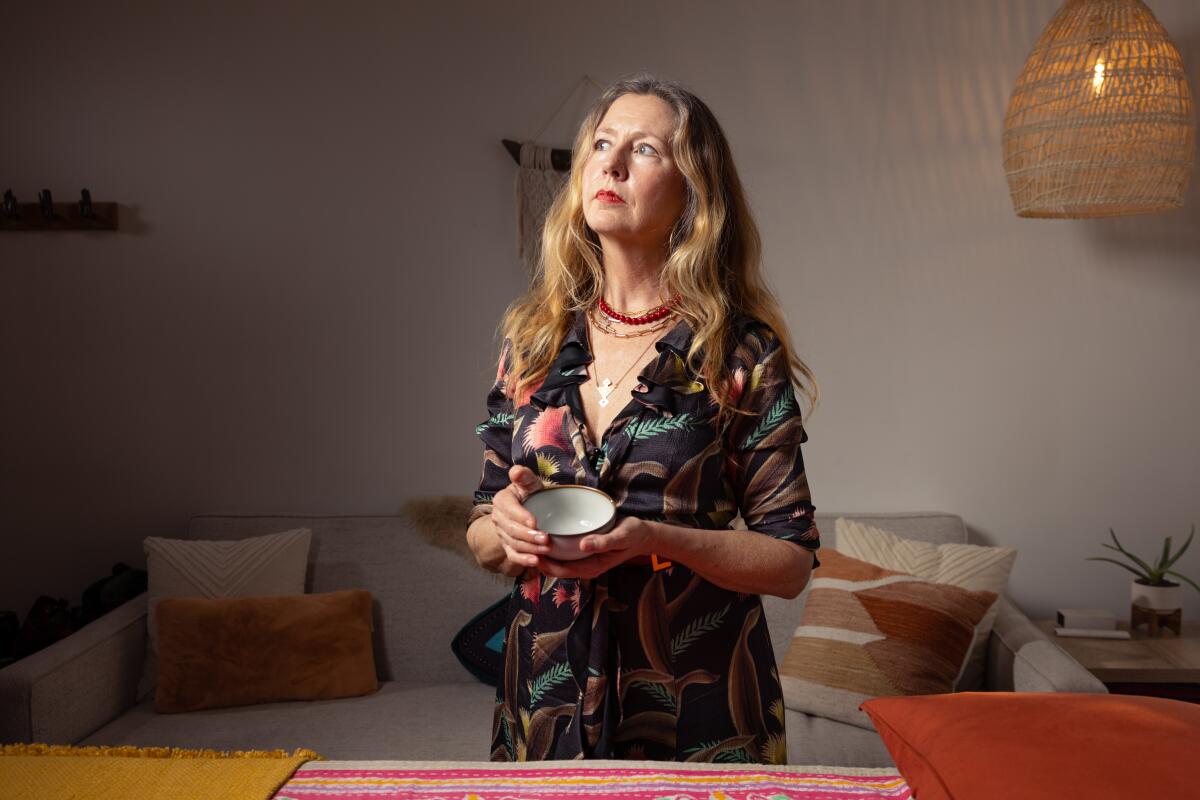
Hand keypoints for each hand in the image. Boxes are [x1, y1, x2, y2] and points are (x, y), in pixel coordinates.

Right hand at [489, 465, 553, 573]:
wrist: (528, 508)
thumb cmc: (530, 493)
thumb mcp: (529, 482)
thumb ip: (524, 476)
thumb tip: (516, 471)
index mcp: (502, 500)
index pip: (509, 509)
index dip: (520, 516)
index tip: (535, 522)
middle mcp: (498, 518)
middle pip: (511, 529)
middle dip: (528, 535)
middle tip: (546, 538)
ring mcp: (502, 534)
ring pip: (514, 543)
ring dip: (530, 548)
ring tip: (546, 549)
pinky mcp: (508, 547)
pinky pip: (513, 556)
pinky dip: (523, 560)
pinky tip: (535, 562)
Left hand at [535, 516, 653, 579]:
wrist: (643, 536)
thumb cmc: (632, 536)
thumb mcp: (621, 537)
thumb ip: (603, 542)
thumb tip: (583, 545)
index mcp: (592, 567)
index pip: (561, 570)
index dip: (545, 563)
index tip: (532, 549)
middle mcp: (585, 566)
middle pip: (555, 568)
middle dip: (539, 559)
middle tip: (524, 542)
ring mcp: (584, 561)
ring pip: (557, 562)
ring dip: (543, 554)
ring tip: (528, 539)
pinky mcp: (583, 552)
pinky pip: (563, 555)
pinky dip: (552, 549)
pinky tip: (544, 536)